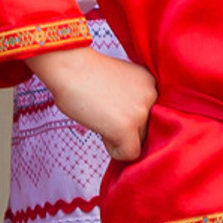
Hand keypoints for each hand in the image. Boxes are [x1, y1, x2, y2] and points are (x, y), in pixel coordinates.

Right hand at [34, 43, 156, 162]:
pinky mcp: (128, 128)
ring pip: (138, 142)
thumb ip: (132, 100)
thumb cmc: (84, 74)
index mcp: (151, 84)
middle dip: (124, 128)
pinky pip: (129, 154)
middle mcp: (152, 96)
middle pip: (145, 129)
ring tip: (100, 117)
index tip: (111, 105)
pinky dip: (114, 150)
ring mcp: (142, 112)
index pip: (150, 115)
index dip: (127, 116)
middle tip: (102, 112)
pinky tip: (101, 131)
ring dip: (118, 137)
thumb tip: (132, 124)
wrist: (69, 67)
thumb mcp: (120, 83)